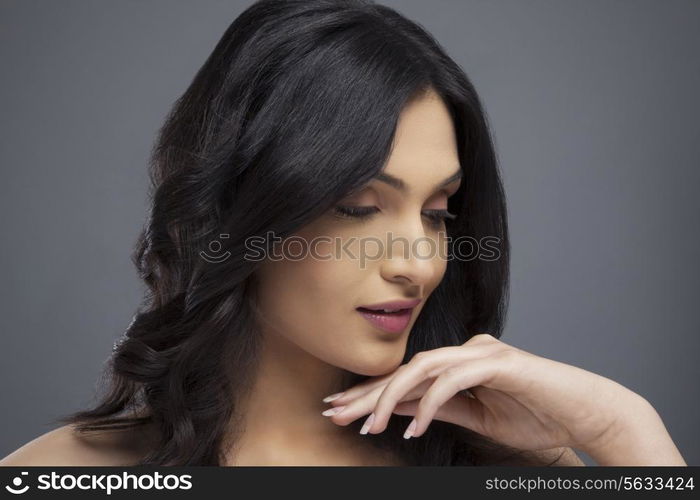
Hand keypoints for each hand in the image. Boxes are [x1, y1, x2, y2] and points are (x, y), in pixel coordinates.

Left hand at [322, 333, 649, 453]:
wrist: (585, 414)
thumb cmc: (536, 416)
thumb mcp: (476, 418)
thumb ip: (440, 409)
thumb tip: (401, 411)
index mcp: (459, 362)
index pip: (408, 378)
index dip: (371, 393)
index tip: (340, 409)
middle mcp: (466, 351)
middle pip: (406, 370)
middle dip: (367, 393)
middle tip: (335, 412)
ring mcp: (481, 353)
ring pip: (423, 369)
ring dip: (392, 397)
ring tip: (369, 424)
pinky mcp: (499, 362)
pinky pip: (453, 382)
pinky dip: (431, 404)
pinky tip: (414, 429)